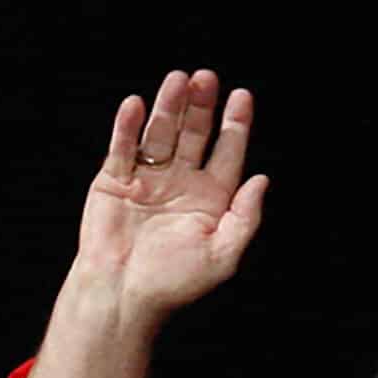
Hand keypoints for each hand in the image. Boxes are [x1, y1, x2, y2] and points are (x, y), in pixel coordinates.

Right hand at [73, 69, 267, 326]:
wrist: (121, 297)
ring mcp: (147, 179)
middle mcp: (180, 183)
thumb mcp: (222, 256)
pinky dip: (128, 126)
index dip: (235, 124)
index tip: (241, 97)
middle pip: (194, 134)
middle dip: (201, 107)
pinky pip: (123, 146)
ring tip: (177, 81)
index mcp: (209, 199)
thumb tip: (263, 180)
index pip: (226, 152)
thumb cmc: (171, 284)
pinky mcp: (115, 181)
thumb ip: (245, 218)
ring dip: (168, 107)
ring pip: (160, 133)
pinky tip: (136, 105)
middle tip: (206, 79)